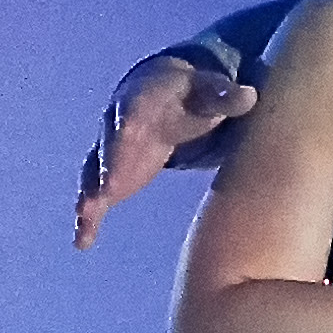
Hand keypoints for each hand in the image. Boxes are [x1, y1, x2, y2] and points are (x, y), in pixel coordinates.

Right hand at [75, 53, 255, 247]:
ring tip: (86, 216)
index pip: (133, 113)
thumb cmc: (189, 94)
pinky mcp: (110, 176)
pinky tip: (83, 241)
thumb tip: (249, 96)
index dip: (128, 128)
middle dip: (106, 166)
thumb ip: (224, 96)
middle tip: (105, 190)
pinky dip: (88, 218)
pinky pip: (94, 196)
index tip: (128, 138)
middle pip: (108, 146)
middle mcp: (117, 125)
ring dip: (90, 194)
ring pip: (94, 173)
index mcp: (142, 100)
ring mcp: (111, 152)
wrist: (163, 95)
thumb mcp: (208, 91)